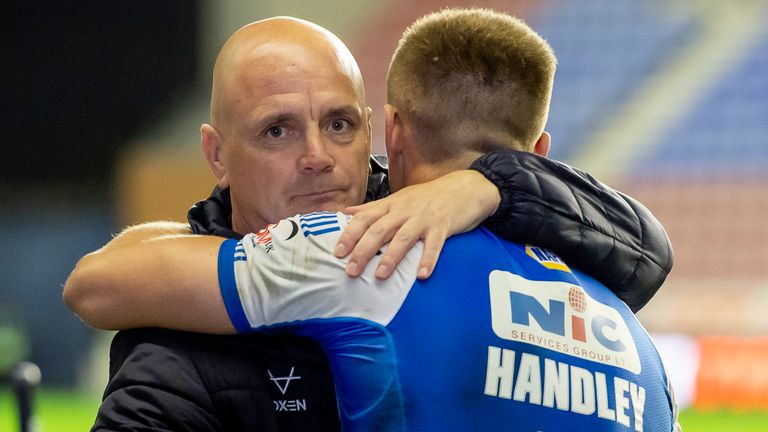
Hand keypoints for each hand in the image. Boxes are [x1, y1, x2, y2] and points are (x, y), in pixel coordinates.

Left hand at [335, 170, 500, 279]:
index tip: (337, 252)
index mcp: (392, 205)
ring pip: (404, 237)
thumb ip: (372, 208)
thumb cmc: (428, 197)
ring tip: (380, 275)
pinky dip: (428, 259)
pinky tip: (422, 275)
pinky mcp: (443, 226)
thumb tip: (346, 213)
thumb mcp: (398, 198)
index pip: (365, 218)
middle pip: (380, 229)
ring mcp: (424, 218)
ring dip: (391, 257)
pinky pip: (434, 244)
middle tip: (351, 271)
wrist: (464, 187)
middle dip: (364, 250)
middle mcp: (405, 211)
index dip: (350, 234)